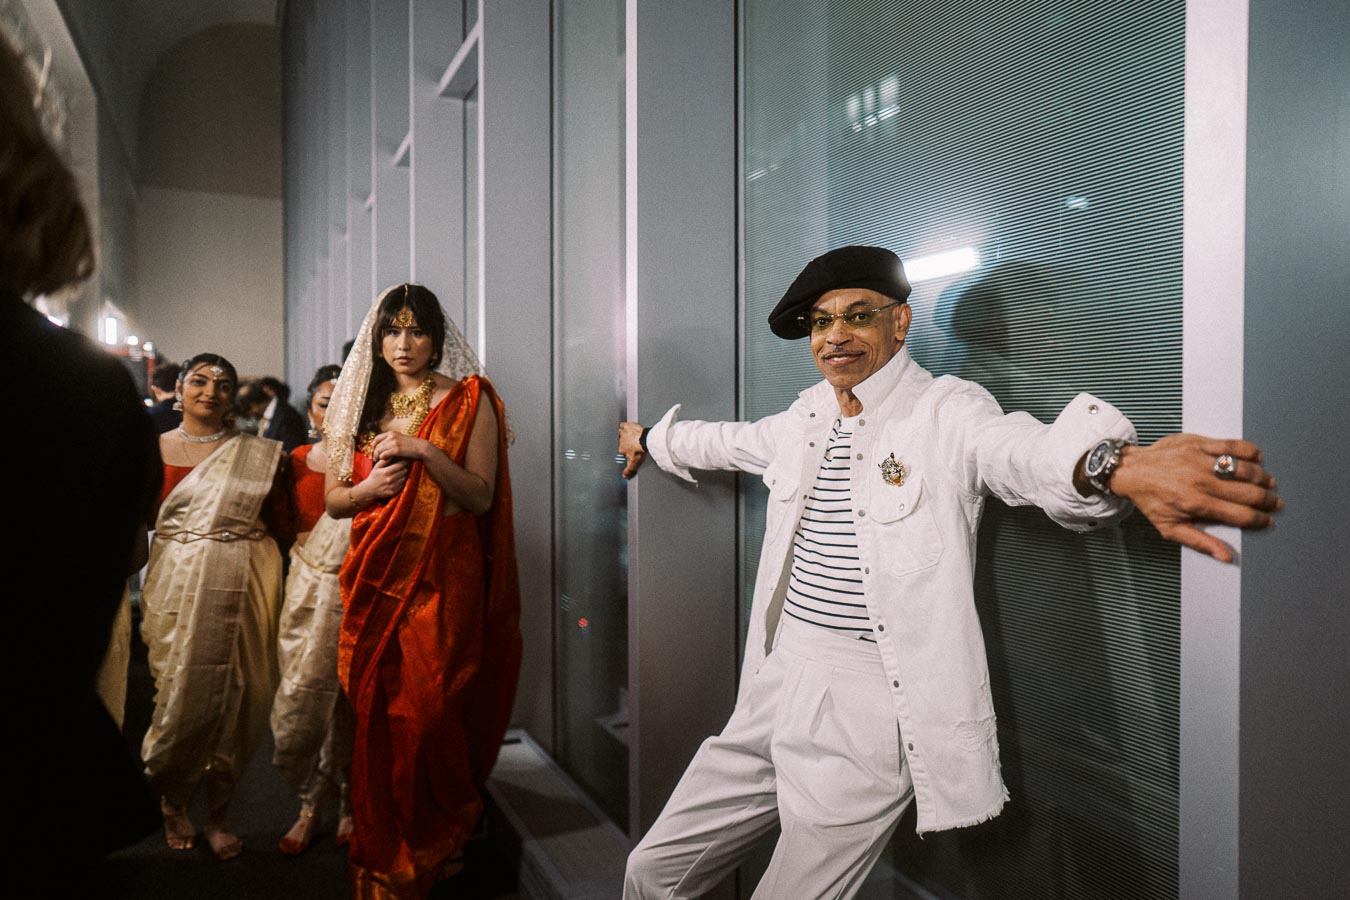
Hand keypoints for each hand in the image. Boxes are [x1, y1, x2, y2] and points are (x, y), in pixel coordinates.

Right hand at [362, 458, 410, 500]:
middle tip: (408, 463)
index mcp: (386, 472)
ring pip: (405, 477)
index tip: (407, 458)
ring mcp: (393, 486)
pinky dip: (404, 480)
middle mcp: (390, 479)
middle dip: (407, 466)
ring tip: (405, 469)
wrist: (369, 490)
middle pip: (404, 471)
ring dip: (406, 473)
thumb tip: (392, 454)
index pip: (401, 465)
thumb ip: (385, 460)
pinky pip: (403, 484)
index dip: (406, 461)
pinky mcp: (394, 492)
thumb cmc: (373, 476)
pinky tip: (402, 477)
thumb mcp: (377, 467)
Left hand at [369, 431, 426, 462]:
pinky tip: (384, 461)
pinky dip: (382, 458)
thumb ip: (392, 441)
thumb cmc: (412, 446)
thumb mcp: (401, 440)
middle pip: (377, 445)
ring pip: (379, 450)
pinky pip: (384, 454)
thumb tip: (383, 447)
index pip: (377, 438)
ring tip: (378, 461)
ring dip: (377, 456)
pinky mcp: (396, 449)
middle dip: (374, 452)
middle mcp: (392, 436)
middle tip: (374, 459)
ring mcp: (394, 442)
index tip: (374, 451)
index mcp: (392, 433)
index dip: (373, 445)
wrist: (422, 448)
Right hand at [619, 422, 645, 478]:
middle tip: (630, 444)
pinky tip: (629, 426)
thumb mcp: (634, 463)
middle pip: (620, 441)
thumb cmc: (640, 450)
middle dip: (624, 442)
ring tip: (628, 435)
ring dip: (623, 434)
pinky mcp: (629, 425)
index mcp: (621, 448)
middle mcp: (620, 440)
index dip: (625, 451)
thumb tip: (624, 476)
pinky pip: (624, 424)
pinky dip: (625, 425)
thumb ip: (629, 471)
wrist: (645, 440)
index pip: (621, 450)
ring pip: (620, 432)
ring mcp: (624, 432)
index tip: (629, 452)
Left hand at [1109, 434, 1281, 562]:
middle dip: (1267, 500)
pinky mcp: (1198, 443)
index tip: (1268, 521)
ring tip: (1268, 483)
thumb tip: (1226, 556)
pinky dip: (1249, 451)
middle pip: (1248, 493)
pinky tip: (1257, 458)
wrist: (1131, 470)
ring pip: (1244, 468)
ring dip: (1262, 477)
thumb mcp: (1170, 528)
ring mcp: (1200, 460)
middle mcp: (1201, 482)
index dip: (1260, 520)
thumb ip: (1200, 542)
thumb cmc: (1151, 500)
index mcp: (1196, 504)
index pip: (1241, 515)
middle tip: (1274, 503)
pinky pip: (1231, 445)